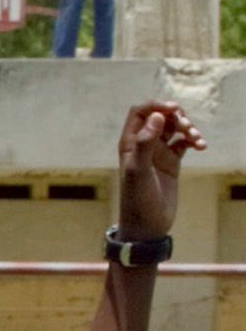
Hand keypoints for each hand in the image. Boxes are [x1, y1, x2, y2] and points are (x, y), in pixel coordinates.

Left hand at [114, 102, 203, 241]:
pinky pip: (184, 143)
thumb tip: (157, 117)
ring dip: (188, 128)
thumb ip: (145, 143)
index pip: (140, 112)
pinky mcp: (172, 162)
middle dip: (177, 117)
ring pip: (175, 129)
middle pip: (161, 117)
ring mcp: (158, 153)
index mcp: (129, 143)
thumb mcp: (139, 171)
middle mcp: (143, 145)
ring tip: (196, 140)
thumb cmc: (138, 199)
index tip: (174, 108)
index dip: (156, 105)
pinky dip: (194, 140)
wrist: (147, 225)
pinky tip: (201, 146)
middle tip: (187, 128)